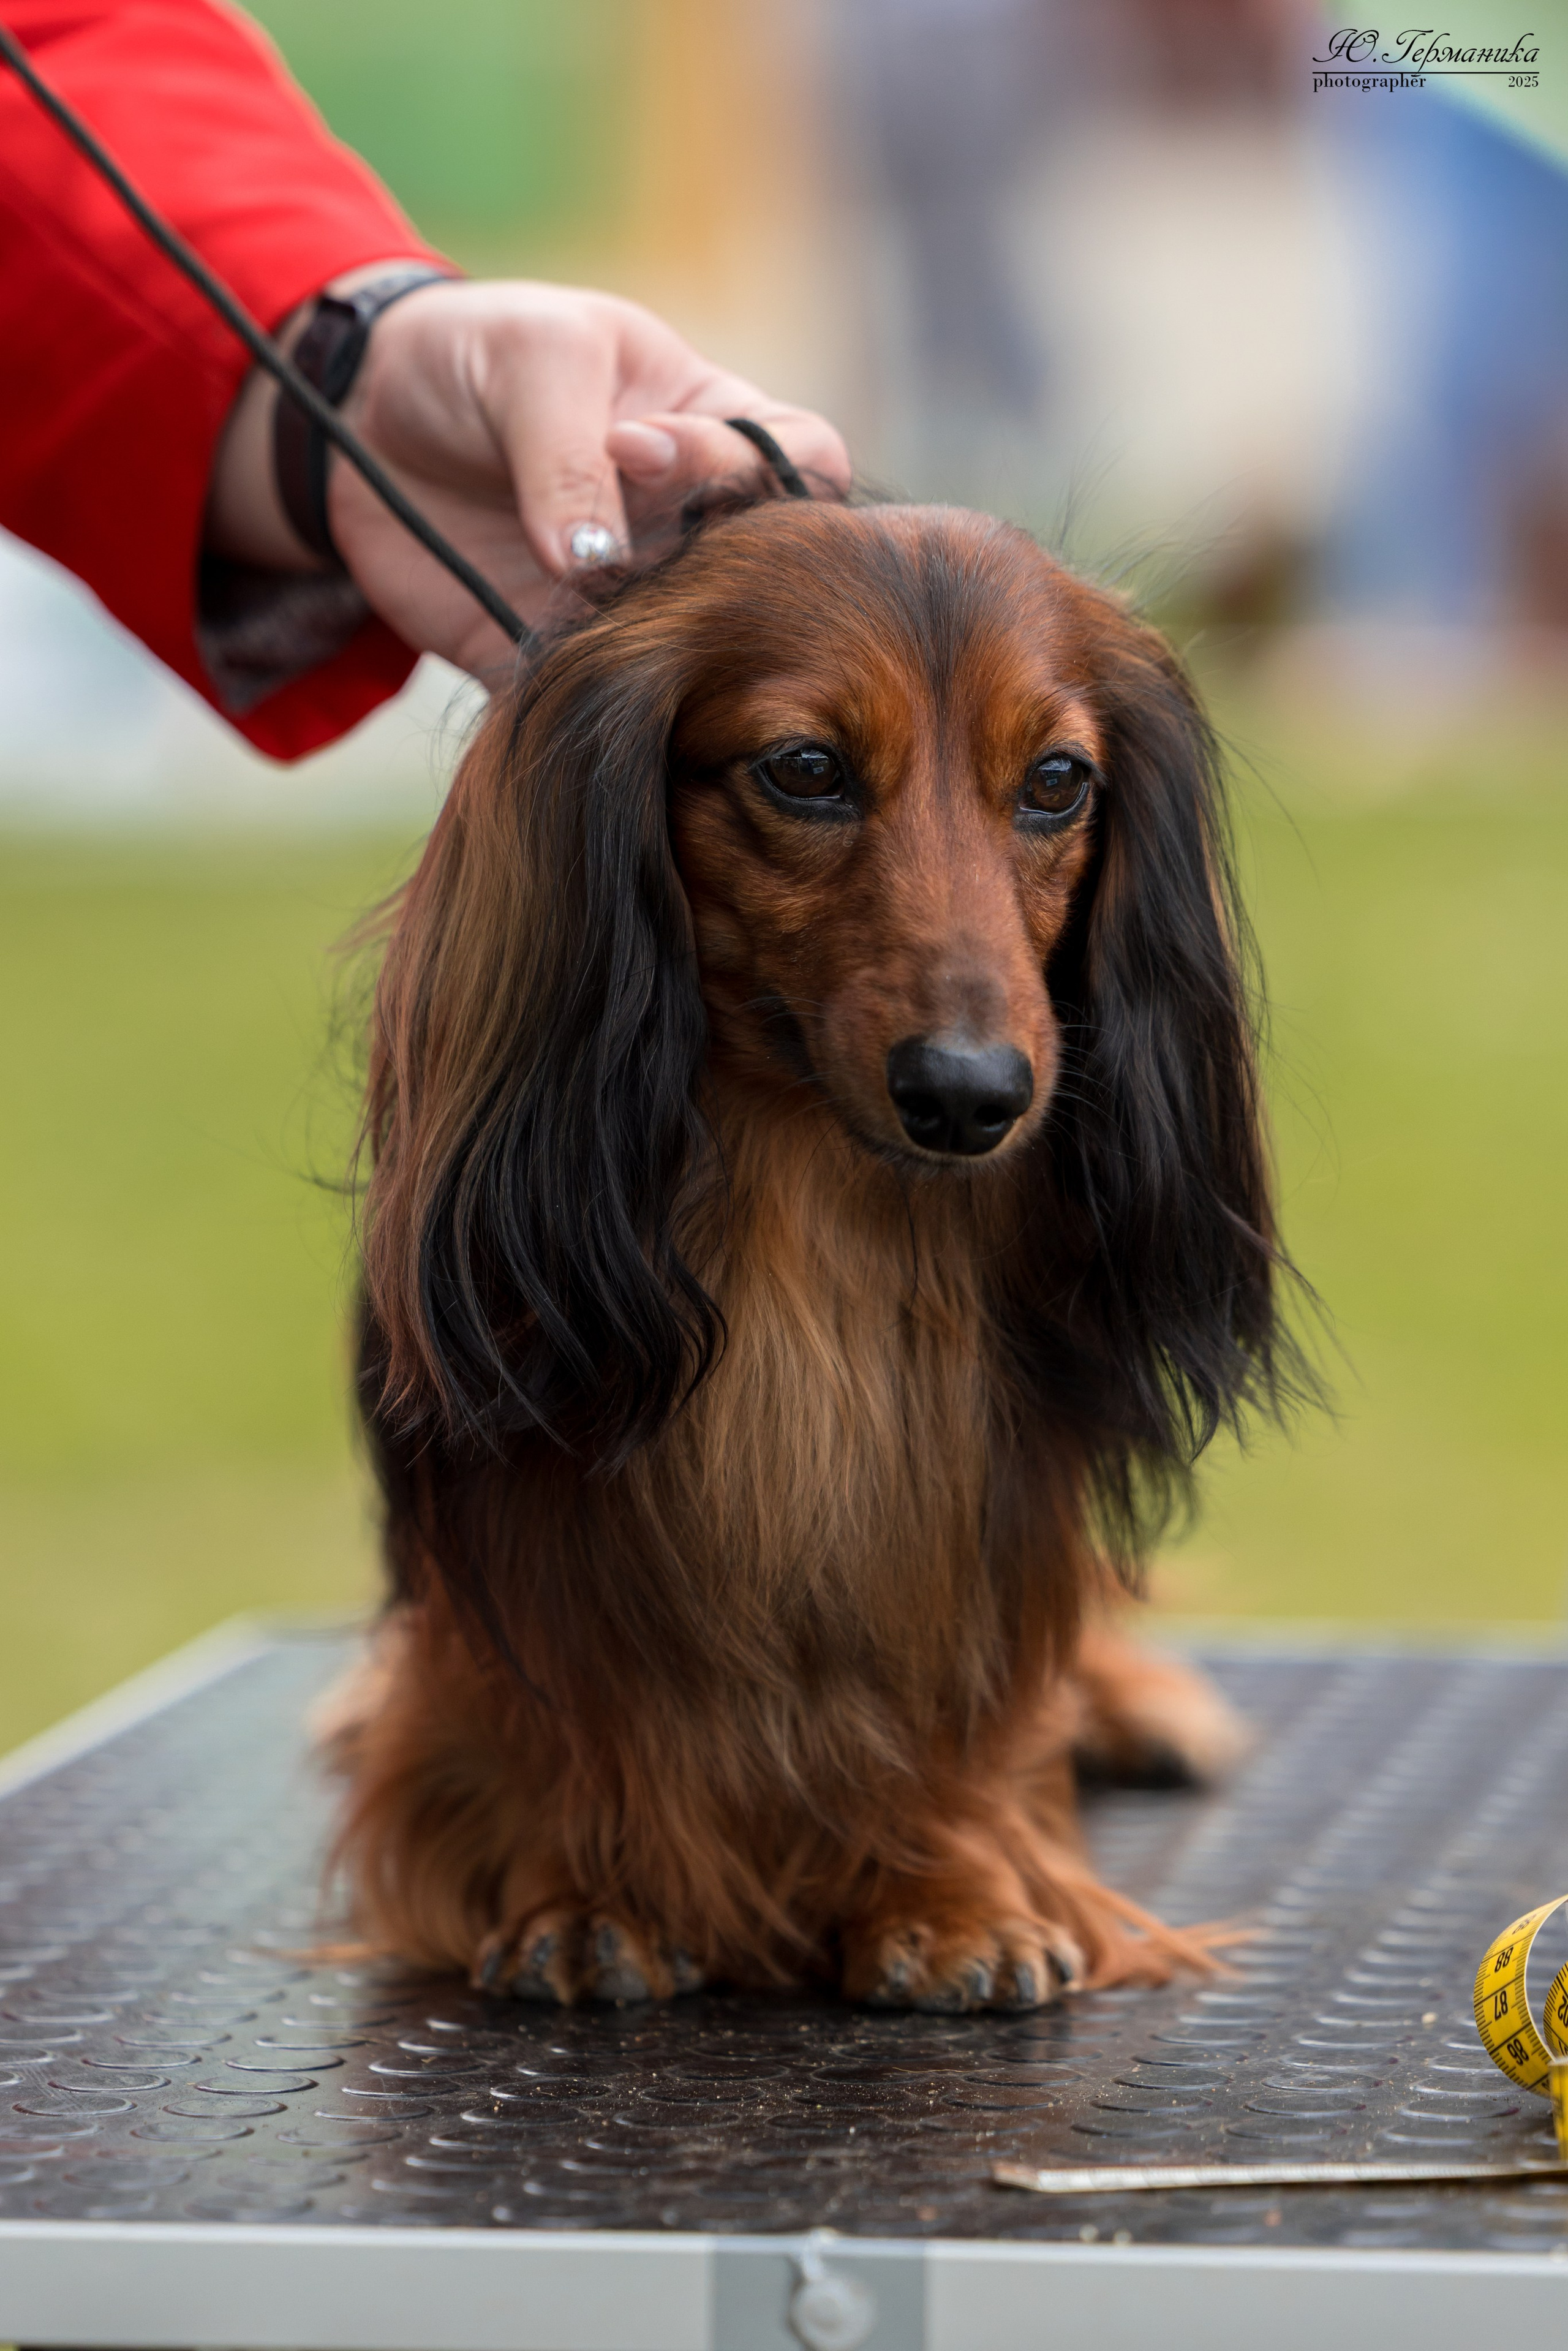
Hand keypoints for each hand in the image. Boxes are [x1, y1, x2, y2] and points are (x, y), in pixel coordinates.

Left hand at [208, 274, 850, 684]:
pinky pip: (597, 703)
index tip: (638, 451)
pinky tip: (538, 672)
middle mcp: (692, 528)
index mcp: (713, 429)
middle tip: (605, 553)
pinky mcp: (563, 657)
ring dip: (643, 651)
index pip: (805, 461)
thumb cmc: (474, 356)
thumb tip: (594, 561)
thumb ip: (571, 450)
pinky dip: (577, 702)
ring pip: (692, 656)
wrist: (359, 421)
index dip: (749, 468)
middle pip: (767, 577)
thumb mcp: (533, 357)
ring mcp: (636, 600)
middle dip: (711, 580)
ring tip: (557, 606)